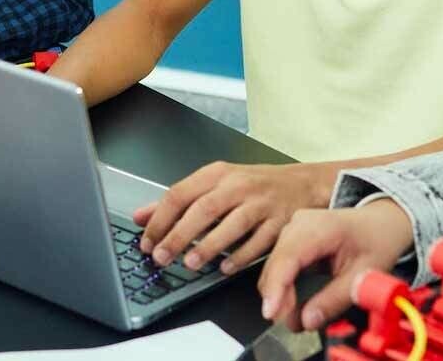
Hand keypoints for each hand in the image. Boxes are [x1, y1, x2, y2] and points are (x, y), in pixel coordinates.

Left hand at [132, 161, 333, 275]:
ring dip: (210, 246)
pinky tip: (225, 268)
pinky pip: (260, 241)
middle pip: (204, 209)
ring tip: (191, 264)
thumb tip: (140, 216)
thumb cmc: (253, 186)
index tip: (147, 242)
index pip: (180, 193)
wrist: (302, 184)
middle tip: (162, 257)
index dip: (160, 219)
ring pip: (233, 224)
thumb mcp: (214, 185)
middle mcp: (239, 186)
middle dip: (179, 235)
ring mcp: (262, 203)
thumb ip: (177, 201)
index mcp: (217, 174)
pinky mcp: (281, 221)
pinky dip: (241, 256)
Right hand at [258, 201, 414, 331]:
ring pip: (273, 268)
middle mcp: (299, 224)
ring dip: (281, 295)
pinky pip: (280, 267)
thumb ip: (335, 300)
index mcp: (320, 228)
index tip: (271, 313)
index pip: (287, 257)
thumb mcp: (364, 274)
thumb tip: (308, 320)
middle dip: (279, 298)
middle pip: (275, 265)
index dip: (276, 287)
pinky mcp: (290, 240)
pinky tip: (295, 302)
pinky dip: (285, 287)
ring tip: (299, 316)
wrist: (381, 223)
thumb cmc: (376, 241)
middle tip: (294, 324)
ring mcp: (292, 230)